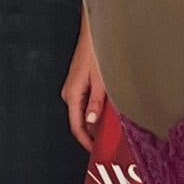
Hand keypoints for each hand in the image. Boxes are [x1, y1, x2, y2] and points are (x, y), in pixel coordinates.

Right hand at [60, 19, 104, 151]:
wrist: (94, 32)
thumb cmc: (95, 51)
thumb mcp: (100, 81)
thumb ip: (96, 104)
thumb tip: (91, 122)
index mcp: (72, 94)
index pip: (76, 127)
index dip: (86, 142)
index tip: (97, 151)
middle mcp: (71, 93)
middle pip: (80, 121)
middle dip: (94, 133)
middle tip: (109, 142)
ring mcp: (75, 88)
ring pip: (85, 112)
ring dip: (97, 120)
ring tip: (112, 126)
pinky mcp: (81, 82)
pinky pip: (87, 102)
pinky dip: (97, 109)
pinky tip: (110, 110)